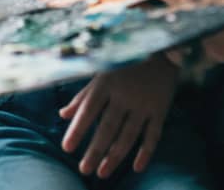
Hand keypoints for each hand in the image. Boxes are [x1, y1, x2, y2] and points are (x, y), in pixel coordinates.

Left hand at [58, 55, 178, 177]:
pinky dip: (146, 152)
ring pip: (128, 135)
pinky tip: (137, 168)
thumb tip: (62, 115)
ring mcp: (143, 103)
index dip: (77, 129)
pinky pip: (153, 135)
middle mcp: (124, 94)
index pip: (88, 110)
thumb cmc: (125, 64)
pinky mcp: (160, 109)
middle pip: (107, 127)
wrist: (161, 50)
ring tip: (102, 173)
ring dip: (115, 156)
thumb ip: (83, 96)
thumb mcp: (101, 74)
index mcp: (106, 83)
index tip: (67, 148)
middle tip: (84, 169)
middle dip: (95, 150)